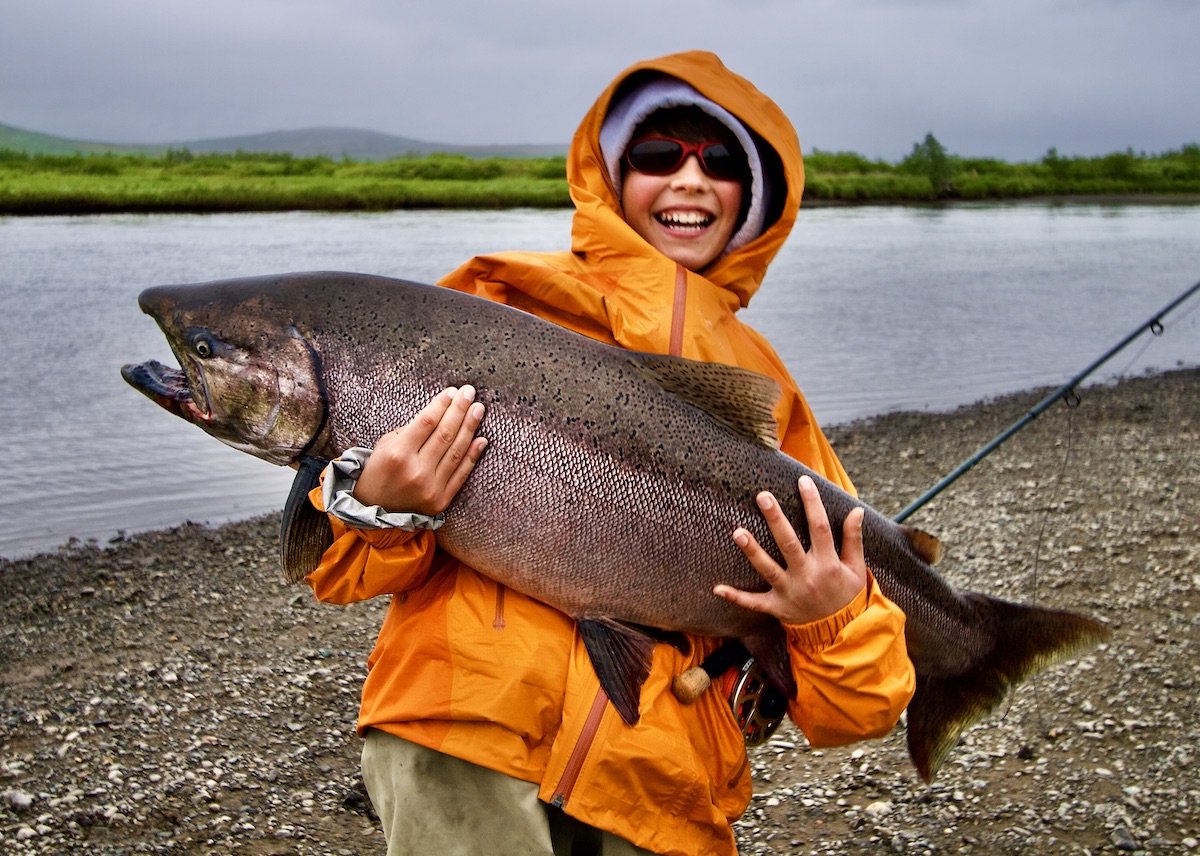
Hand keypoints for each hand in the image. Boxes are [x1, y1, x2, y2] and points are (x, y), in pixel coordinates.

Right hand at [352, 386, 486, 514]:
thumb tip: (440, 413)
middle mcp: (416, 471)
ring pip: (456, 451)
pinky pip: (461, 474)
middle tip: (470, 392)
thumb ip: (410, 430)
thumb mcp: (384, 446)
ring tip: (478, 409)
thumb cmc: (380, 471)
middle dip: (460, 410)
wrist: (375, 510)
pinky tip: (482, 439)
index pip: (427, 422)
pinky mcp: (441, 500)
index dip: (442, 405)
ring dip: (470, 427)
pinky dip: (473, 456)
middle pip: (445, 434)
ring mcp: (430, 487)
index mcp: (398, 454)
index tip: (452, 391)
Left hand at [714, 475, 866, 624]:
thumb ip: (853, 539)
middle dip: (775, 519)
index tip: (803, 481)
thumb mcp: (855, 568)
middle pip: (789, 543)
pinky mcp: (777, 607)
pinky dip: (736, 597)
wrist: (842, 633)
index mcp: (828, 563)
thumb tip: (857, 510)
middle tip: (762, 496)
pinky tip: (717, 588)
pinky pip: (754, 603)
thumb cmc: (847, 595)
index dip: (812, 503)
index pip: (819, 527)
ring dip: (752, 551)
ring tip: (738, 532)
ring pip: (768, 569)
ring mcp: (790, 592)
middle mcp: (807, 576)